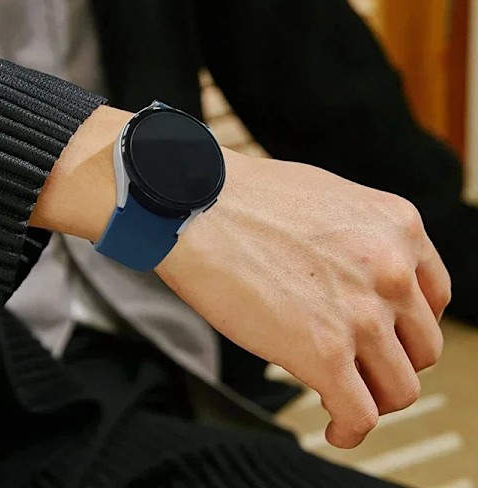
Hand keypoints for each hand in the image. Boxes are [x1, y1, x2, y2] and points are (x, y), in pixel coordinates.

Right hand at [157, 150, 449, 448]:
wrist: (195, 204)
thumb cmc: (243, 198)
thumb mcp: (326, 199)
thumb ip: (358, 236)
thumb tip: (354, 274)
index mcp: (397, 227)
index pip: (433, 299)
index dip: (407, 326)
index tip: (386, 338)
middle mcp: (391, 269)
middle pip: (421, 348)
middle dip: (392, 362)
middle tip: (361, 367)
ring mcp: (361, 312)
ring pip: (399, 388)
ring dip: (373, 398)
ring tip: (346, 398)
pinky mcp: (323, 351)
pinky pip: (360, 415)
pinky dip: (350, 429)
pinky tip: (334, 425)